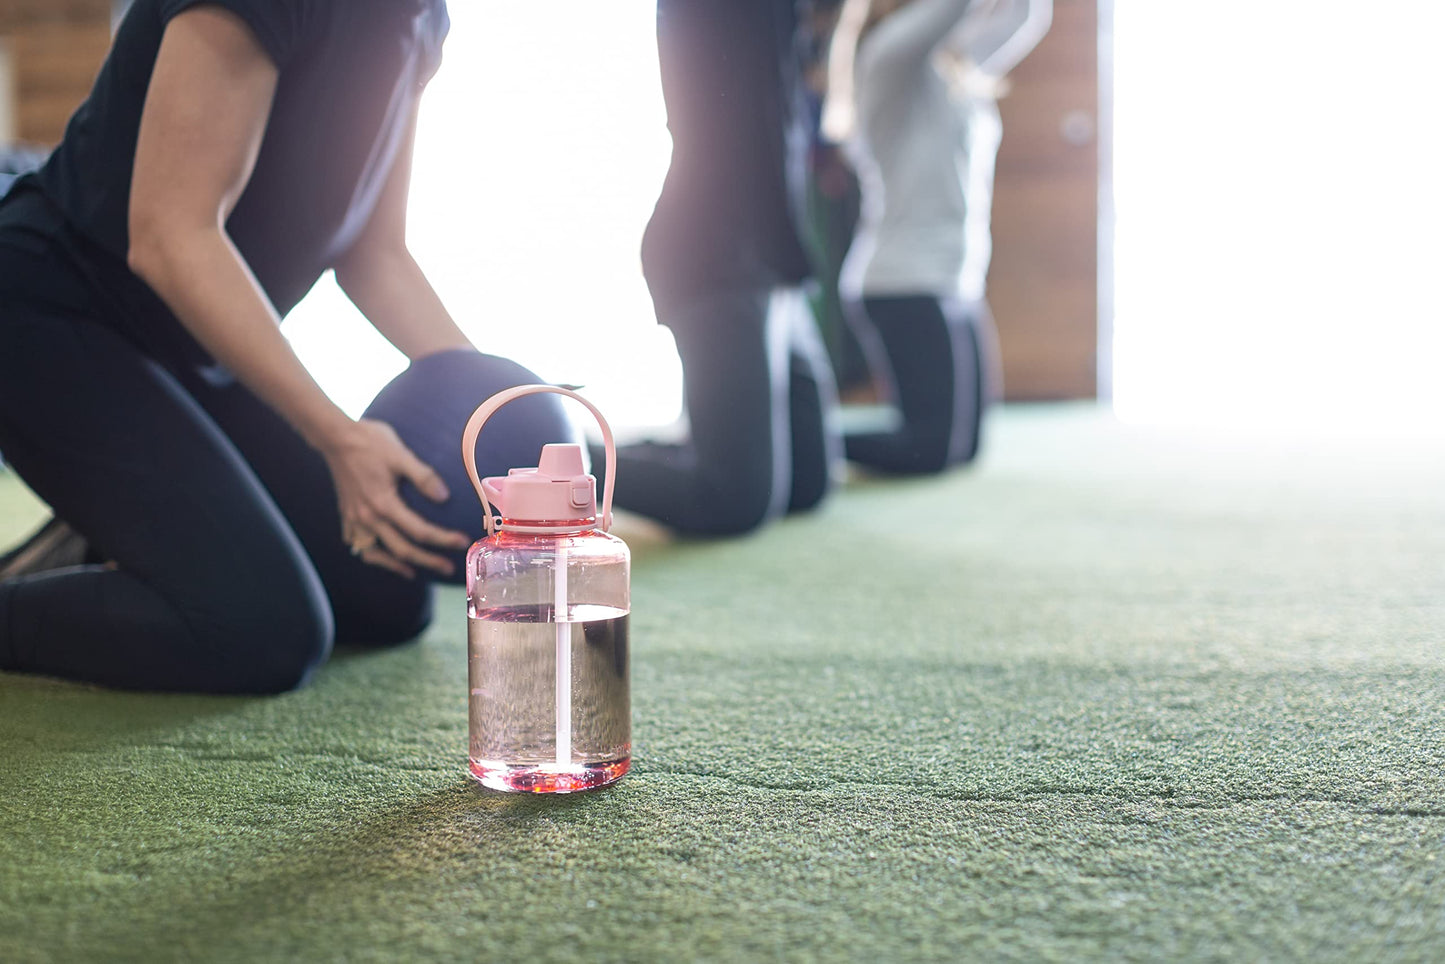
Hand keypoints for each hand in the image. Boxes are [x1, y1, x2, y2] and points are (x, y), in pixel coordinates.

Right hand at [320, 419, 469, 578]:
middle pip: (401, 549)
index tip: (462, 542)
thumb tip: (445, 496)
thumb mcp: (400, 455)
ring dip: (396, 565)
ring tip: (414, 572)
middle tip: (448, 569)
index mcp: (383, 503)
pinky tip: (384, 555)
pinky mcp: (347, 516)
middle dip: (427, 560)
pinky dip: (373, 555)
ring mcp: (354, 519)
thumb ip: (423, 477)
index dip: (443, 539)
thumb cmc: (370, 442)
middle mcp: (367, 517)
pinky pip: (359, 545)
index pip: (419, 530)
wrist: (336, 437)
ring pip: (375, 554)